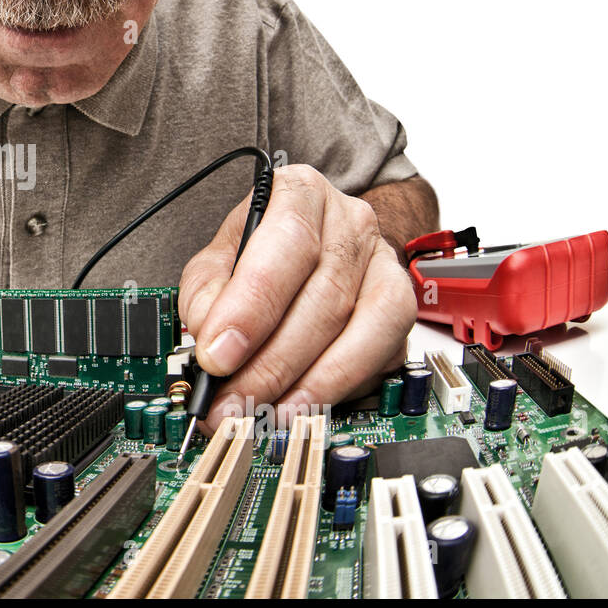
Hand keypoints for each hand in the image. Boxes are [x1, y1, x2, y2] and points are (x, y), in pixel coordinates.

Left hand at [179, 164, 416, 433]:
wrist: (319, 240)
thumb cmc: (263, 249)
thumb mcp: (219, 255)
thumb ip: (205, 290)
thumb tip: (209, 336)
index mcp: (299, 195)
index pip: (284, 247)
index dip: (250, 308)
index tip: (217, 355)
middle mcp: (350, 223)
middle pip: (321, 298)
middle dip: (270, 363)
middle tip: (232, 401)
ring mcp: (384, 264)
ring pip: (358, 329)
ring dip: (307, 383)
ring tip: (264, 412)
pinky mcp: (401, 307)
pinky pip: (380, 353)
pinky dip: (339, 386)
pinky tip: (304, 405)